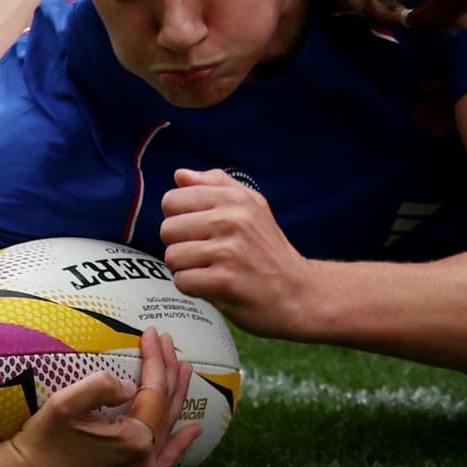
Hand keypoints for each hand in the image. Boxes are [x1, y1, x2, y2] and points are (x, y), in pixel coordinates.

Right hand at [2, 326, 189, 466]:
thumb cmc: (43, 438)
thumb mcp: (64, 405)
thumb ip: (98, 388)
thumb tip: (128, 385)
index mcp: (134, 438)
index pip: (154, 390)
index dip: (155, 359)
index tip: (151, 332)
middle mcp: (144, 455)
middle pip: (165, 404)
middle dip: (168, 369)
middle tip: (166, 340)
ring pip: (168, 423)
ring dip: (177, 394)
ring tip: (185, 366)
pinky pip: (164, 457)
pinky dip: (181, 443)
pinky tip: (195, 429)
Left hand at [158, 170, 311, 334]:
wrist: (298, 291)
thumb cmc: (269, 249)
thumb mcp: (252, 206)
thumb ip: (215, 185)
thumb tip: (179, 175)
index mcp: (234, 198)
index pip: (172, 200)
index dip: (178, 218)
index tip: (196, 230)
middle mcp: (231, 220)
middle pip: (167, 229)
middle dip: (179, 245)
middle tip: (202, 254)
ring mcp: (229, 252)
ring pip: (172, 256)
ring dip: (185, 268)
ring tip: (207, 269)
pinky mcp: (225, 282)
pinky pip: (182, 281)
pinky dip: (192, 287)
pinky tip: (211, 285)